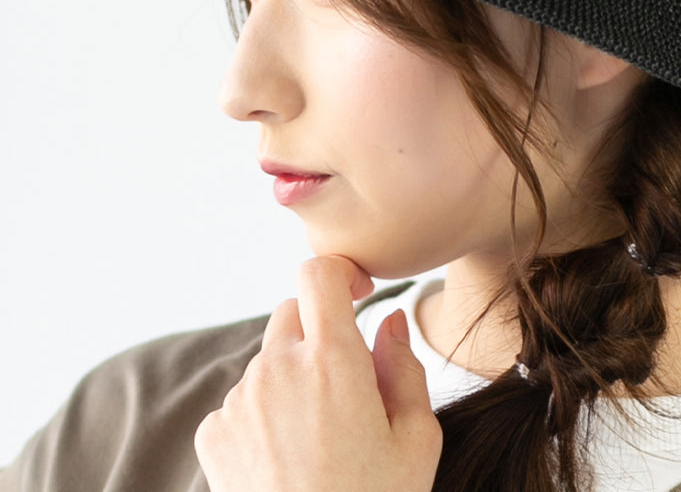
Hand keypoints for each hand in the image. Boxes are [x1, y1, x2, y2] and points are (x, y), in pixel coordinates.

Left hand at [194, 256, 441, 491]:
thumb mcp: (417, 439)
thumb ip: (405, 366)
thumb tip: (390, 321)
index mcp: (333, 360)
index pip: (318, 273)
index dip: (339, 275)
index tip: (356, 295)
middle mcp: (278, 369)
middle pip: (292, 312)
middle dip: (318, 330)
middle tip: (344, 381)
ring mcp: (240, 401)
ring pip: (268, 359)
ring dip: (291, 375)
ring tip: (317, 435)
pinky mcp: (213, 433)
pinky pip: (241, 399)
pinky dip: (263, 412)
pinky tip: (286, 457)